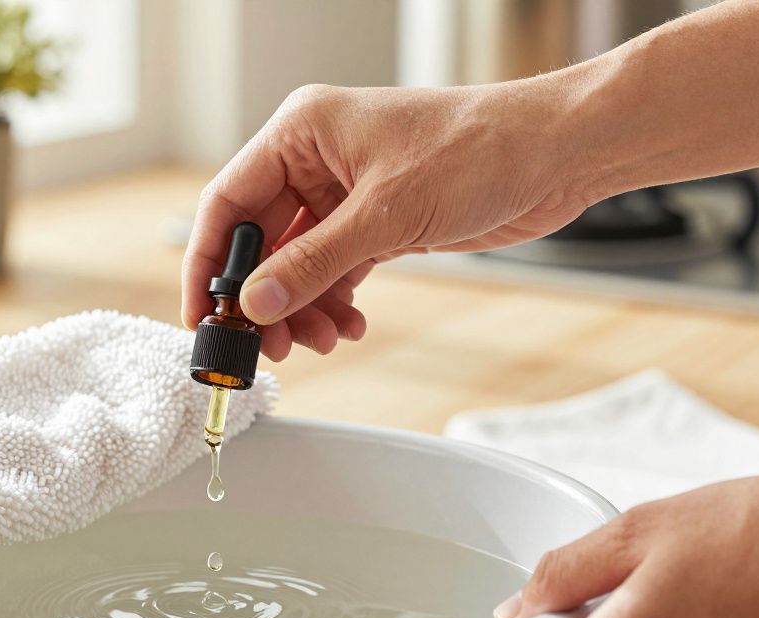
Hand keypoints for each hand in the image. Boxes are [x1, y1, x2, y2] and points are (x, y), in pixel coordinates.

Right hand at [180, 82, 591, 360]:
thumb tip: (256, 303)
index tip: (203, 315)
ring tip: (321, 340)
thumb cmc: (479, 149)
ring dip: (302, 307)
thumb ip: (314, 262)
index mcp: (302, 132)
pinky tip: (348, 325)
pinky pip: (333, 270)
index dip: (208, 262)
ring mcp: (345, 192)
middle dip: (264, 297)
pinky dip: (334, 302)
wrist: (556, 153)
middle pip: (261, 240)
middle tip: (268, 345)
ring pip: (297, 263)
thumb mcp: (385, 212)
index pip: (229, 201)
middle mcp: (315, 159)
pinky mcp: (376, 221)